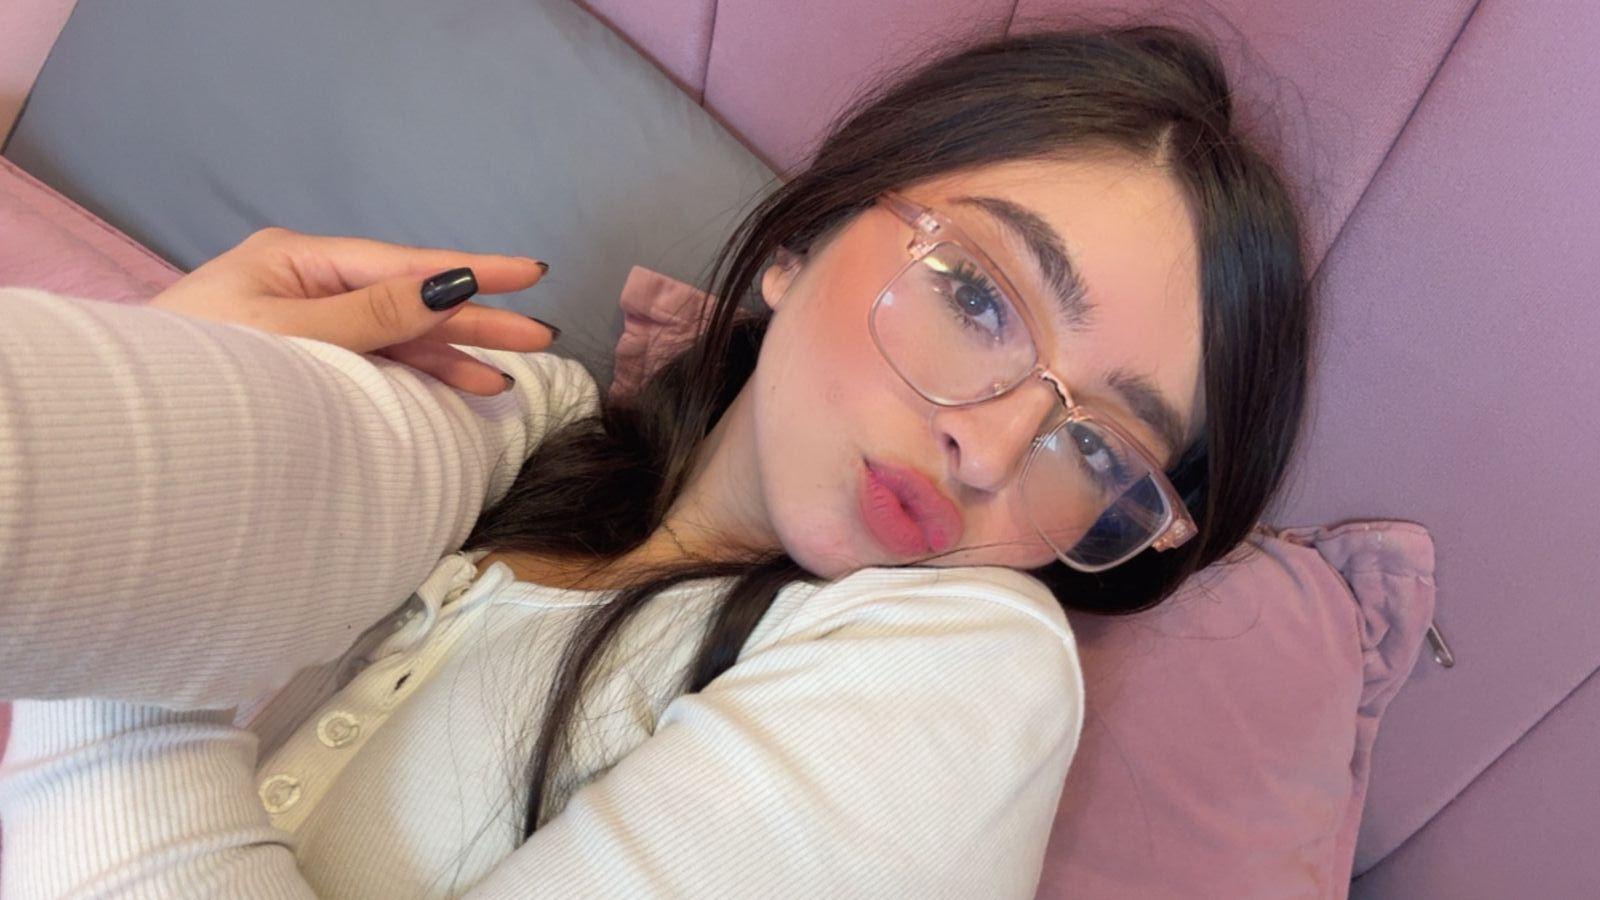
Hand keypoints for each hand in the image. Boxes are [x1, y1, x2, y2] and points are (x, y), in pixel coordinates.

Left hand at [149, 227, 559, 395]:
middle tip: (541, 334)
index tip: (530, 270)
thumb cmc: (196, 369)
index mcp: (296, 261)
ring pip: (401, 335)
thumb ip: (375, 315)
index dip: (471, 269)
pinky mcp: (309, 361)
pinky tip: (465, 385)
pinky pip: (380, 362)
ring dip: (456, 353)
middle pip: (410, 298)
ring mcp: (309, 324)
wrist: (131, 426)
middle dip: (476, 317)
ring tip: (510, 372)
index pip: (404, 263)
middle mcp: (307, 286)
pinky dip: (423, 374)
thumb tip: (449, 285)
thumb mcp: (289, 334)